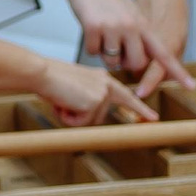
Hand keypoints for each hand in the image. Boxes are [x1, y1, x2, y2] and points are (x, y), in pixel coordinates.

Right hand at [37, 56, 158, 124]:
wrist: (41, 73)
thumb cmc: (50, 78)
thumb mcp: (74, 87)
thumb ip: (86, 98)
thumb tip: (85, 117)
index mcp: (102, 78)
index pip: (126, 95)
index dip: (139, 108)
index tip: (153, 117)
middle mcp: (106, 84)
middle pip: (99, 116)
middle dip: (79, 118)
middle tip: (62, 107)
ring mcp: (102, 93)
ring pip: (89, 120)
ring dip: (71, 116)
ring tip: (60, 101)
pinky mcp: (95, 102)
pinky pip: (80, 122)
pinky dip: (67, 117)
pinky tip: (61, 104)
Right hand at [48, 0, 194, 94]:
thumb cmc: (107, 0)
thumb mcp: (130, 15)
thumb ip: (138, 36)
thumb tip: (139, 60)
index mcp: (144, 26)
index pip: (163, 54)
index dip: (177, 71)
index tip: (191, 86)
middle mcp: (132, 28)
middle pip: (135, 64)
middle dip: (125, 63)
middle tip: (116, 50)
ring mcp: (113, 28)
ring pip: (112, 61)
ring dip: (105, 55)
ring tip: (102, 35)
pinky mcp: (94, 28)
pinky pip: (92, 52)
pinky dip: (90, 46)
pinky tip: (90, 30)